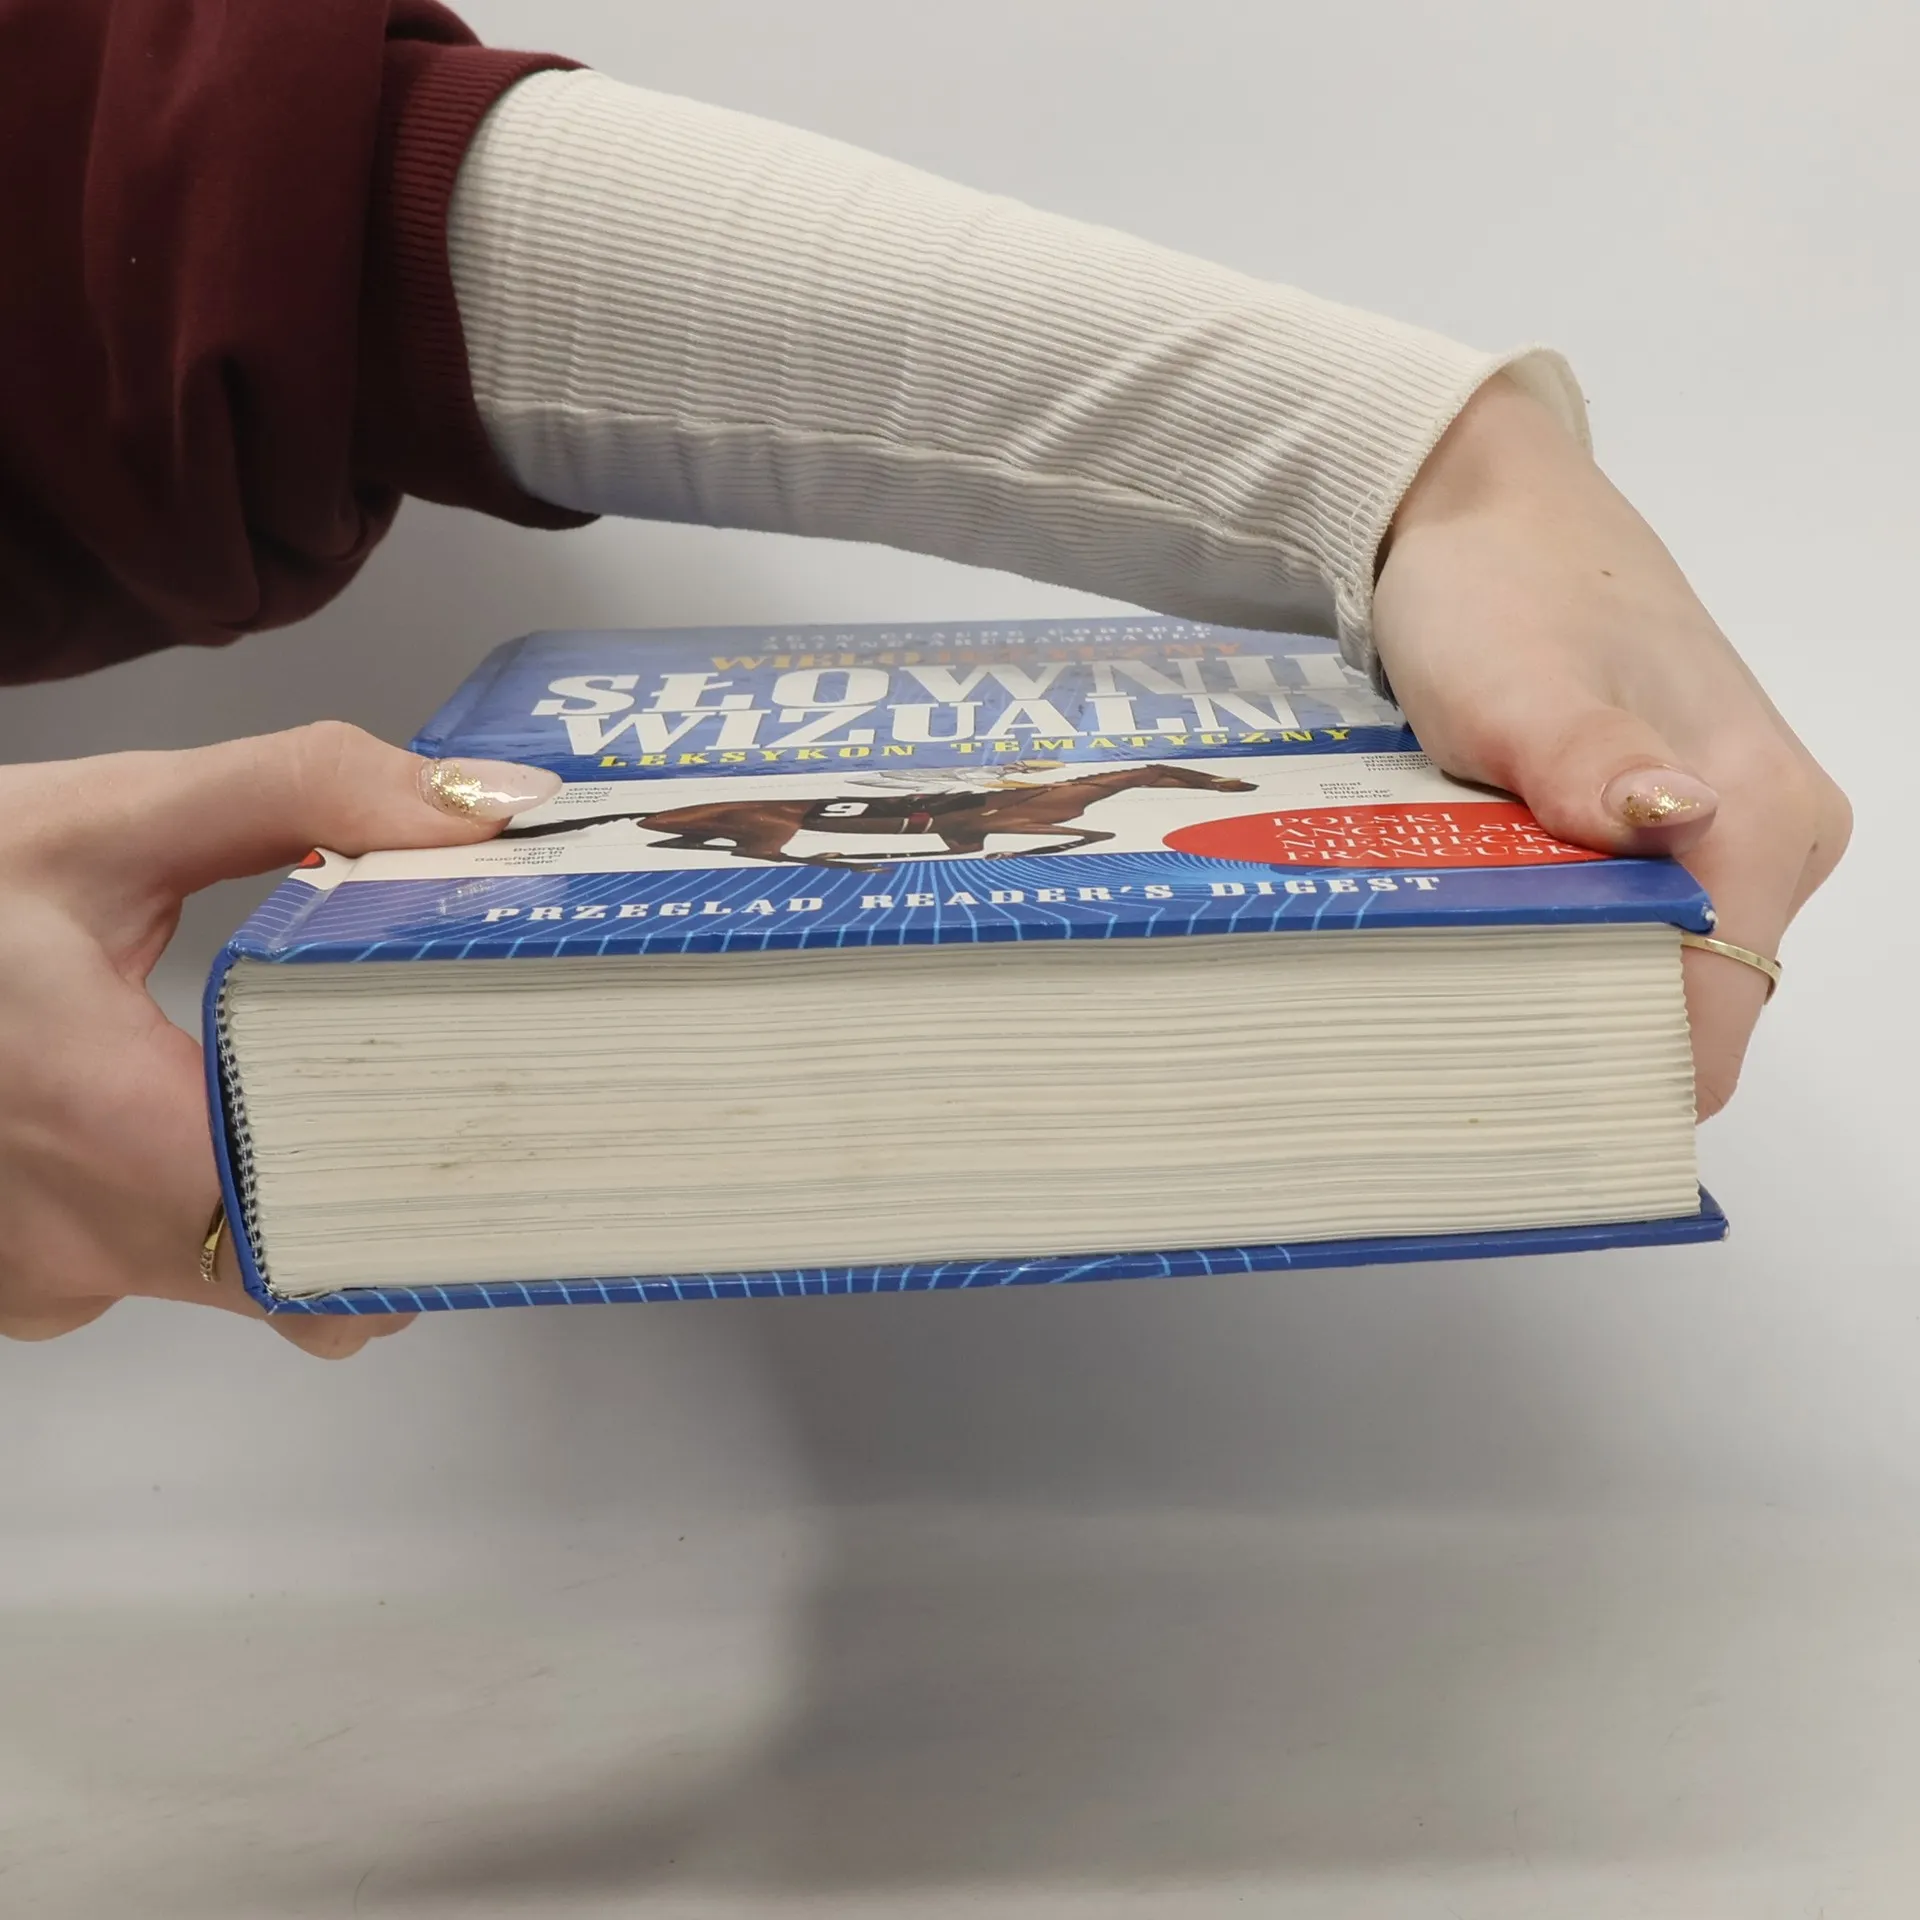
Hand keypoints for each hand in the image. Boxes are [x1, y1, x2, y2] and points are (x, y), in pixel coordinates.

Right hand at [0, 724, 559, 1355]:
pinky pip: (146, 1269)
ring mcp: (32, 1279)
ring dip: (283, 1202)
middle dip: (381, 1203)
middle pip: (295, 1282)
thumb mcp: (108, 818)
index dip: (427, 1225)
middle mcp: (70, 1244)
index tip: (499, 1165)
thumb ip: (311, 794)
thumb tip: (485, 813)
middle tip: (442, 1107)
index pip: (325, 1261)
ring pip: (223, 1279)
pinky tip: (195, 1115)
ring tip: (316, 1092)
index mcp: (109, 1134)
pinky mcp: (14, 1279)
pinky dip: (191, 1208)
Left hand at [1373, 373, 1848, 1118]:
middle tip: (1450, 1038)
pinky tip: (1483, 919)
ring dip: (1559, 979)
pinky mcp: (1674, 819)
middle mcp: (1767, 834)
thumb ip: (1587, 762)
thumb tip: (1672, 820)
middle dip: (1578, 1033)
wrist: (1484, 512)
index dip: (1621, 1077)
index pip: (1715, 1017)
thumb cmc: (1499, 589)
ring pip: (1652, 962)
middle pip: (1687, 1002)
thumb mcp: (1518, 683)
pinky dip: (1558, 930)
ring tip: (1454, 975)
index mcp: (1761, 816)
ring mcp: (1724, 828)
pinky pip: (1628, 916)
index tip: (1511, 1103)